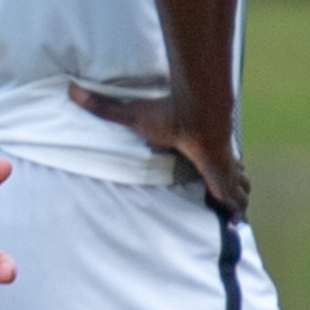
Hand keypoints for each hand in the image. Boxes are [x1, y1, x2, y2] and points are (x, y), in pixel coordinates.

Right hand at [69, 86, 249, 216]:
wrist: (195, 117)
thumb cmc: (167, 115)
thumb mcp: (130, 115)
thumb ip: (104, 107)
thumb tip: (71, 89)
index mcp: (194, 144)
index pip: (206, 155)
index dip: (209, 164)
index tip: (207, 170)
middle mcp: (211, 155)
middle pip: (228, 171)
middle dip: (230, 183)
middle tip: (225, 196)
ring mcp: (223, 168)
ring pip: (238, 186)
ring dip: (236, 196)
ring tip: (233, 212)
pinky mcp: (225, 179)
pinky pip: (235, 200)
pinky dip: (235, 210)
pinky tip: (233, 221)